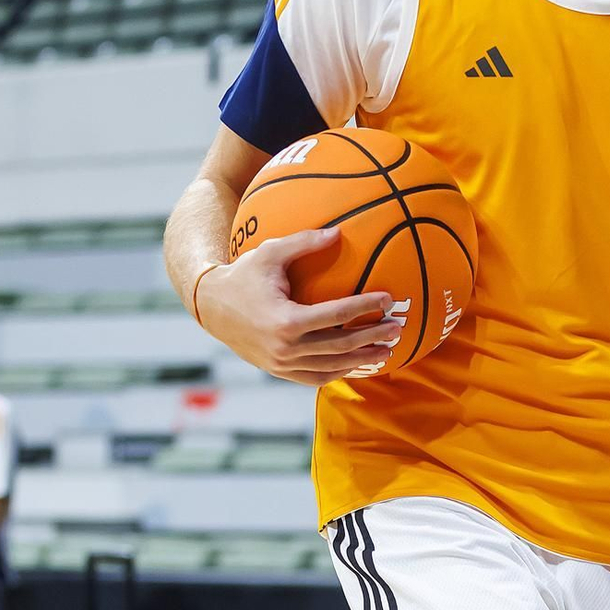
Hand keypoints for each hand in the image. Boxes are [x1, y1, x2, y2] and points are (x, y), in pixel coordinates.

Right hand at [194, 227, 404, 387]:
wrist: (211, 307)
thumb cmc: (243, 275)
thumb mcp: (270, 253)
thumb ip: (304, 242)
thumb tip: (339, 231)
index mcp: (286, 321)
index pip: (336, 316)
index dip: (365, 307)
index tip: (388, 299)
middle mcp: (286, 348)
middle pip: (341, 346)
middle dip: (373, 337)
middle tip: (398, 328)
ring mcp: (283, 365)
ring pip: (332, 367)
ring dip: (363, 359)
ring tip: (387, 349)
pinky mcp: (280, 372)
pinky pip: (317, 377)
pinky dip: (340, 371)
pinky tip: (359, 362)